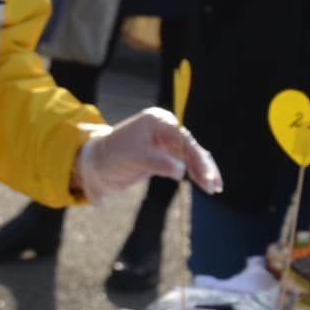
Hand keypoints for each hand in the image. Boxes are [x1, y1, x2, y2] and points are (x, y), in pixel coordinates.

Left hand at [73, 108, 222, 202]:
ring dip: (203, 172)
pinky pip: (185, 162)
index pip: (183, 138)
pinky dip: (195, 173)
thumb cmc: (112, 156)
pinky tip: (205, 184)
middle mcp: (165, 127)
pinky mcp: (165, 153)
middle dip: (203, 166)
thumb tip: (180, 171)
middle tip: (213, 185)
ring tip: (213, 188)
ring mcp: (167, 139)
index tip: (204, 174)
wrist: (95, 164)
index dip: (197, 157)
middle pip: (191, 147)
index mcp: (157, 120)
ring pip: (191, 156)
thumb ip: (157, 163)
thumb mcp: (134, 158)